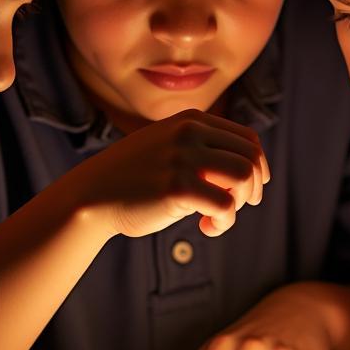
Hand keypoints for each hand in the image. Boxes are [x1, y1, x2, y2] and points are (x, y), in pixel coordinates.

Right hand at [75, 109, 269, 238]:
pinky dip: (223, 222)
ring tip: (219, 217)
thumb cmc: (135, 179)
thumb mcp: (170, 149)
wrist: (92, 195)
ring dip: (240, 203)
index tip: (249, 192)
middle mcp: (190, 132)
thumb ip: (203, 151)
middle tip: (237, 208)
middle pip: (251, 158)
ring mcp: (183, 157)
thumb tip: (253, 172)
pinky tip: (206, 228)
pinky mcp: (177, 187)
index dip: (258, 168)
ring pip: (244, 177)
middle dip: (252, 188)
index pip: (248, 139)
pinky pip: (225, 206)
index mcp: (191, 120)